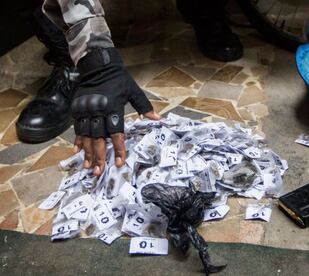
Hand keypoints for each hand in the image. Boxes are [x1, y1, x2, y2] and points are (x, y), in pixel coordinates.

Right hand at [71, 48, 160, 175]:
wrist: (97, 65)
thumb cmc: (119, 79)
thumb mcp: (134, 91)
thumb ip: (145, 107)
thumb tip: (158, 120)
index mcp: (113, 107)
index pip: (116, 132)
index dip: (119, 148)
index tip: (120, 162)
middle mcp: (98, 110)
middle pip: (98, 138)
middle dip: (99, 156)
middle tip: (99, 172)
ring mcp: (85, 110)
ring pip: (86, 135)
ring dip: (87, 152)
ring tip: (88, 166)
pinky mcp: (77, 108)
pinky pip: (77, 128)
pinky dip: (78, 140)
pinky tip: (77, 151)